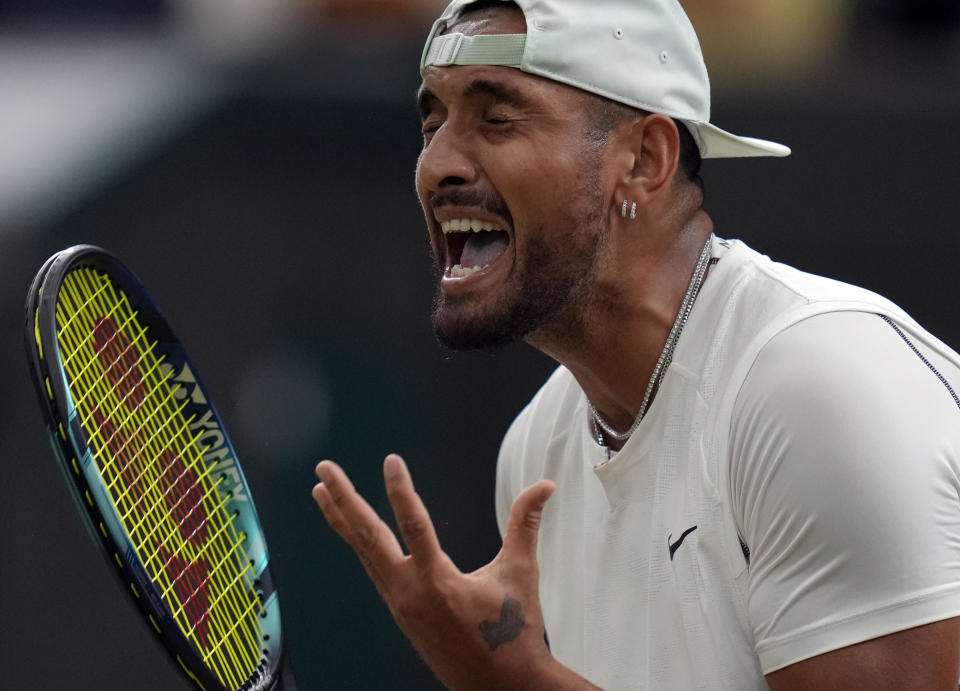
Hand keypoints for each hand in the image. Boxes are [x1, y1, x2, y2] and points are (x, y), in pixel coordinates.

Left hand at [312, 454, 589, 689]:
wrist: (499, 686)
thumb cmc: (512, 630)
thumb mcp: (519, 572)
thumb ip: (525, 524)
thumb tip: (545, 485)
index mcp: (437, 583)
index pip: (413, 526)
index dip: (401, 490)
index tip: (391, 461)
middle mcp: (409, 593)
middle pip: (368, 537)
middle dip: (345, 499)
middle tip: (324, 469)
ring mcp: (399, 604)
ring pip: (364, 553)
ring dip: (342, 520)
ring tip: (322, 492)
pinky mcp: (400, 612)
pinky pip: (373, 569)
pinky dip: (359, 544)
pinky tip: (353, 529)